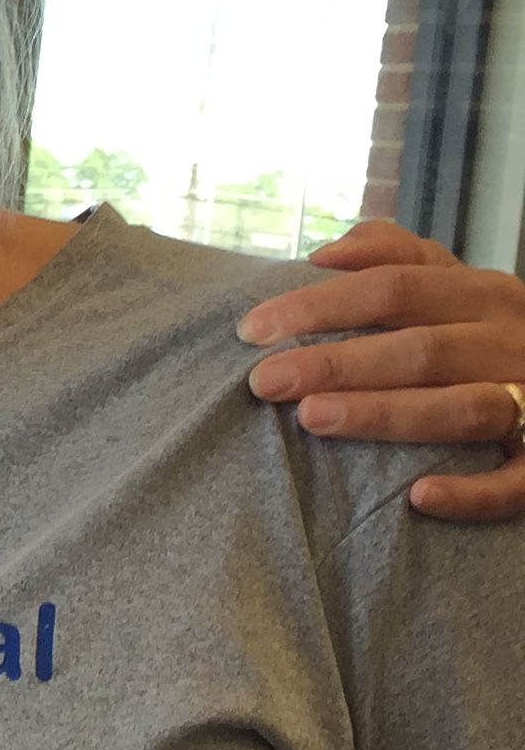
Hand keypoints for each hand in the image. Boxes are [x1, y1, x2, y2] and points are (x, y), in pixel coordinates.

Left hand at [237, 218, 524, 521]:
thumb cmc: (492, 338)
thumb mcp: (457, 287)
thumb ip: (397, 259)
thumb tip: (326, 253)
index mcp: (482, 295)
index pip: (394, 287)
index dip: (321, 305)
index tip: (250, 329)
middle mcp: (511, 342)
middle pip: (421, 348)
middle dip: (336, 362)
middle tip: (262, 381)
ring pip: (463, 407)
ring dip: (387, 413)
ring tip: (313, 418)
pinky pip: (515, 481)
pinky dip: (472, 491)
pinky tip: (418, 496)